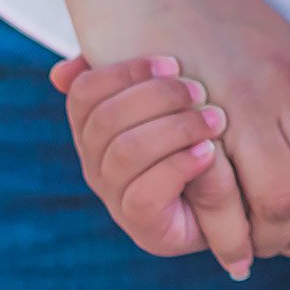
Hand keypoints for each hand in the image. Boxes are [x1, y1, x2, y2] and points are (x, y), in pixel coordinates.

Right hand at [50, 54, 224, 254]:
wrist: (228, 207)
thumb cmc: (195, 145)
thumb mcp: (170, 106)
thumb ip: (134, 82)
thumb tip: (61, 71)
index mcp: (94, 130)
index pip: (84, 93)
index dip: (123, 72)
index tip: (171, 63)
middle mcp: (96, 164)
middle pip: (106, 120)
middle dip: (158, 97)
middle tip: (199, 91)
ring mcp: (116, 197)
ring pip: (126, 153)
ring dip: (176, 128)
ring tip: (214, 120)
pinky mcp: (142, 226)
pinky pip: (145, 194)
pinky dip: (179, 166)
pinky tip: (207, 153)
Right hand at [51, 53, 289, 265]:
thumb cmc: (196, 5)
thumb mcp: (267, 45)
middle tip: (288, 251)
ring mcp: (253, 97)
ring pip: (286, 200)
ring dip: (269, 240)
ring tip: (248, 252)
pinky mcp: (203, 106)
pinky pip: (232, 191)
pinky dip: (228, 229)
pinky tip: (221, 245)